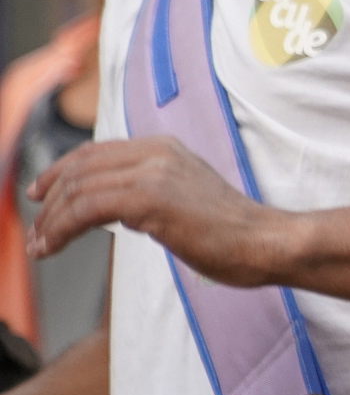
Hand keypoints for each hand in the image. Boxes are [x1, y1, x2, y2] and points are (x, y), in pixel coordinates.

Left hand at [30, 137, 285, 279]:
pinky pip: (86, 209)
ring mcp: (153, 173)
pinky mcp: (150, 199)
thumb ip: (152, 192)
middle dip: (50, 199)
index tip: (40, 195)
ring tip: (43, 246)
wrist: (267, 241)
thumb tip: (116, 208)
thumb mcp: (186, 198)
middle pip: (80, 168)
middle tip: (37, 231)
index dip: (60, 172)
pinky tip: (54, 246)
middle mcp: (156, 152)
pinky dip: (61, 229)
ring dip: (51, 220)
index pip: (96, 152)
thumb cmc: (233, 233)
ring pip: (78, 189)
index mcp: (165, 148)